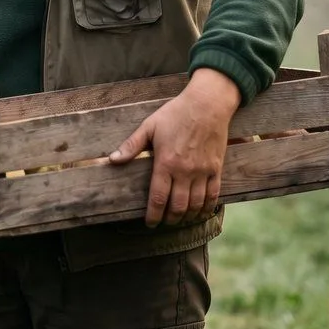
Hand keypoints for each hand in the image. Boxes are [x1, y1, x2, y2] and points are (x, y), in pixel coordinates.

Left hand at [108, 68, 240, 226]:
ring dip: (187, 217)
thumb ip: (131, 146)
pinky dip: (206, 208)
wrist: (207, 104)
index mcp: (166, 163)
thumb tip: (112, 160)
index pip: (158, 198)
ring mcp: (202, 172)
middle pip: (177, 207)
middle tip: (164, 222)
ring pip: (195, 205)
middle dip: (169, 219)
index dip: (153, 215)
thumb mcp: (149, 126)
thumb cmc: (175, 114)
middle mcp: (185, 172)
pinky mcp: (216, 169)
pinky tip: (200, 212)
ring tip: (179, 220)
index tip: (149, 223)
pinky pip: (213, 195)